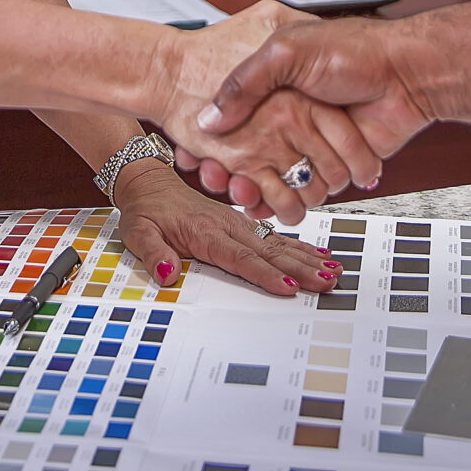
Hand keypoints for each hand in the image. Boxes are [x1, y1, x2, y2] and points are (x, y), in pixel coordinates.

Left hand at [109, 159, 340, 297]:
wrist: (148, 182)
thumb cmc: (145, 210)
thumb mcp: (137, 233)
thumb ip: (153, 254)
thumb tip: (166, 273)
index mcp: (205, 233)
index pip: (240, 259)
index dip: (265, 275)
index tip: (288, 289)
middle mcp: (228, 227)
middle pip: (270, 252)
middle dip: (300, 269)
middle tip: (326, 282)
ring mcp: (238, 224)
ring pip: (278, 244)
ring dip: (307, 258)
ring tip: (333, 271)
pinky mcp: (242, 224)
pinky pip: (275, 237)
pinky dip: (299, 246)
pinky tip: (318, 255)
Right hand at [187, 18, 437, 212]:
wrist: (407, 74)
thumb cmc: (353, 50)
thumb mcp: (287, 52)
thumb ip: (247, 81)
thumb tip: (210, 119)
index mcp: (276, 86)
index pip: (234, 119)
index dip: (214, 137)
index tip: (194, 150)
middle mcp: (293, 116)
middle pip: (249, 153)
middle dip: (229, 169)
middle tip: (212, 176)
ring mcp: (314, 143)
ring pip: (275, 177)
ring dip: (257, 190)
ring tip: (240, 192)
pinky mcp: (336, 165)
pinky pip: (306, 190)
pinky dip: (287, 202)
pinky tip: (266, 204)